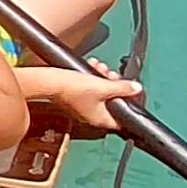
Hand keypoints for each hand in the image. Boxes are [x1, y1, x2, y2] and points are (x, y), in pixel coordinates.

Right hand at [15, 63, 140, 137]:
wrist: (50, 82)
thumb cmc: (72, 88)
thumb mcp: (103, 86)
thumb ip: (122, 87)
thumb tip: (136, 88)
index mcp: (101, 119)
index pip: (123, 118)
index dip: (129, 104)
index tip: (132, 92)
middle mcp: (92, 117)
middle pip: (112, 102)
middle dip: (115, 86)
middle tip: (113, 75)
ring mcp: (83, 108)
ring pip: (101, 94)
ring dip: (104, 80)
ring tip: (101, 68)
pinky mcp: (75, 98)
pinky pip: (91, 90)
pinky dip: (94, 79)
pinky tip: (92, 68)